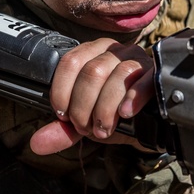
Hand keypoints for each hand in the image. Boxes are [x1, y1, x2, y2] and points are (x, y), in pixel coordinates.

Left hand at [29, 38, 152, 154]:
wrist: (150, 122)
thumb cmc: (116, 114)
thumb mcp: (87, 121)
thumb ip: (63, 130)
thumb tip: (37, 143)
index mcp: (93, 53)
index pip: (70, 62)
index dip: (62, 92)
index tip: (63, 115)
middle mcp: (115, 50)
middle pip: (92, 72)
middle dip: (84, 107)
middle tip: (87, 129)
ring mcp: (138, 59)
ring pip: (117, 76)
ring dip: (105, 109)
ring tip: (105, 129)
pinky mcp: (157, 73)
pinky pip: (145, 80)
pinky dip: (132, 98)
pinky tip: (125, 113)